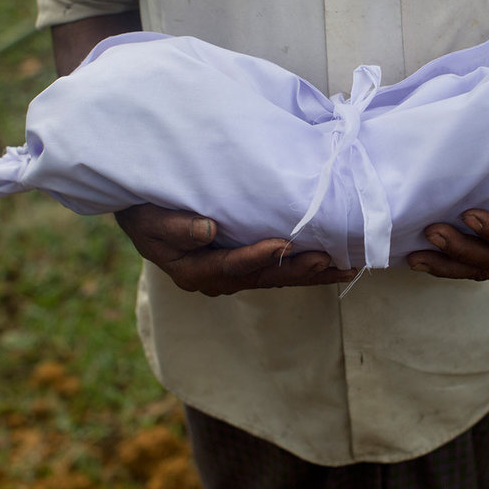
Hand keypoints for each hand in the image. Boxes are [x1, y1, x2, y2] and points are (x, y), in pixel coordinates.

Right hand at [114, 204, 356, 295]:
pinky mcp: (246, 264)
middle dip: (300, 270)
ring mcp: (234, 274)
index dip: (257, 256)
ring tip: (346, 266)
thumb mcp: (149, 218)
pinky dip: (307, 266)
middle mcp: (217, 278)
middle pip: (264, 277)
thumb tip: (208, 231)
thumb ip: (175, 227)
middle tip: (331, 261)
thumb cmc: (144, 209)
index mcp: (193, 270)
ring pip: (278, 276)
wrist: (141, 211)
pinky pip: (279, 269)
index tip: (282, 244)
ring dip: (312, 272)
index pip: (231, 265)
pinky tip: (335, 262)